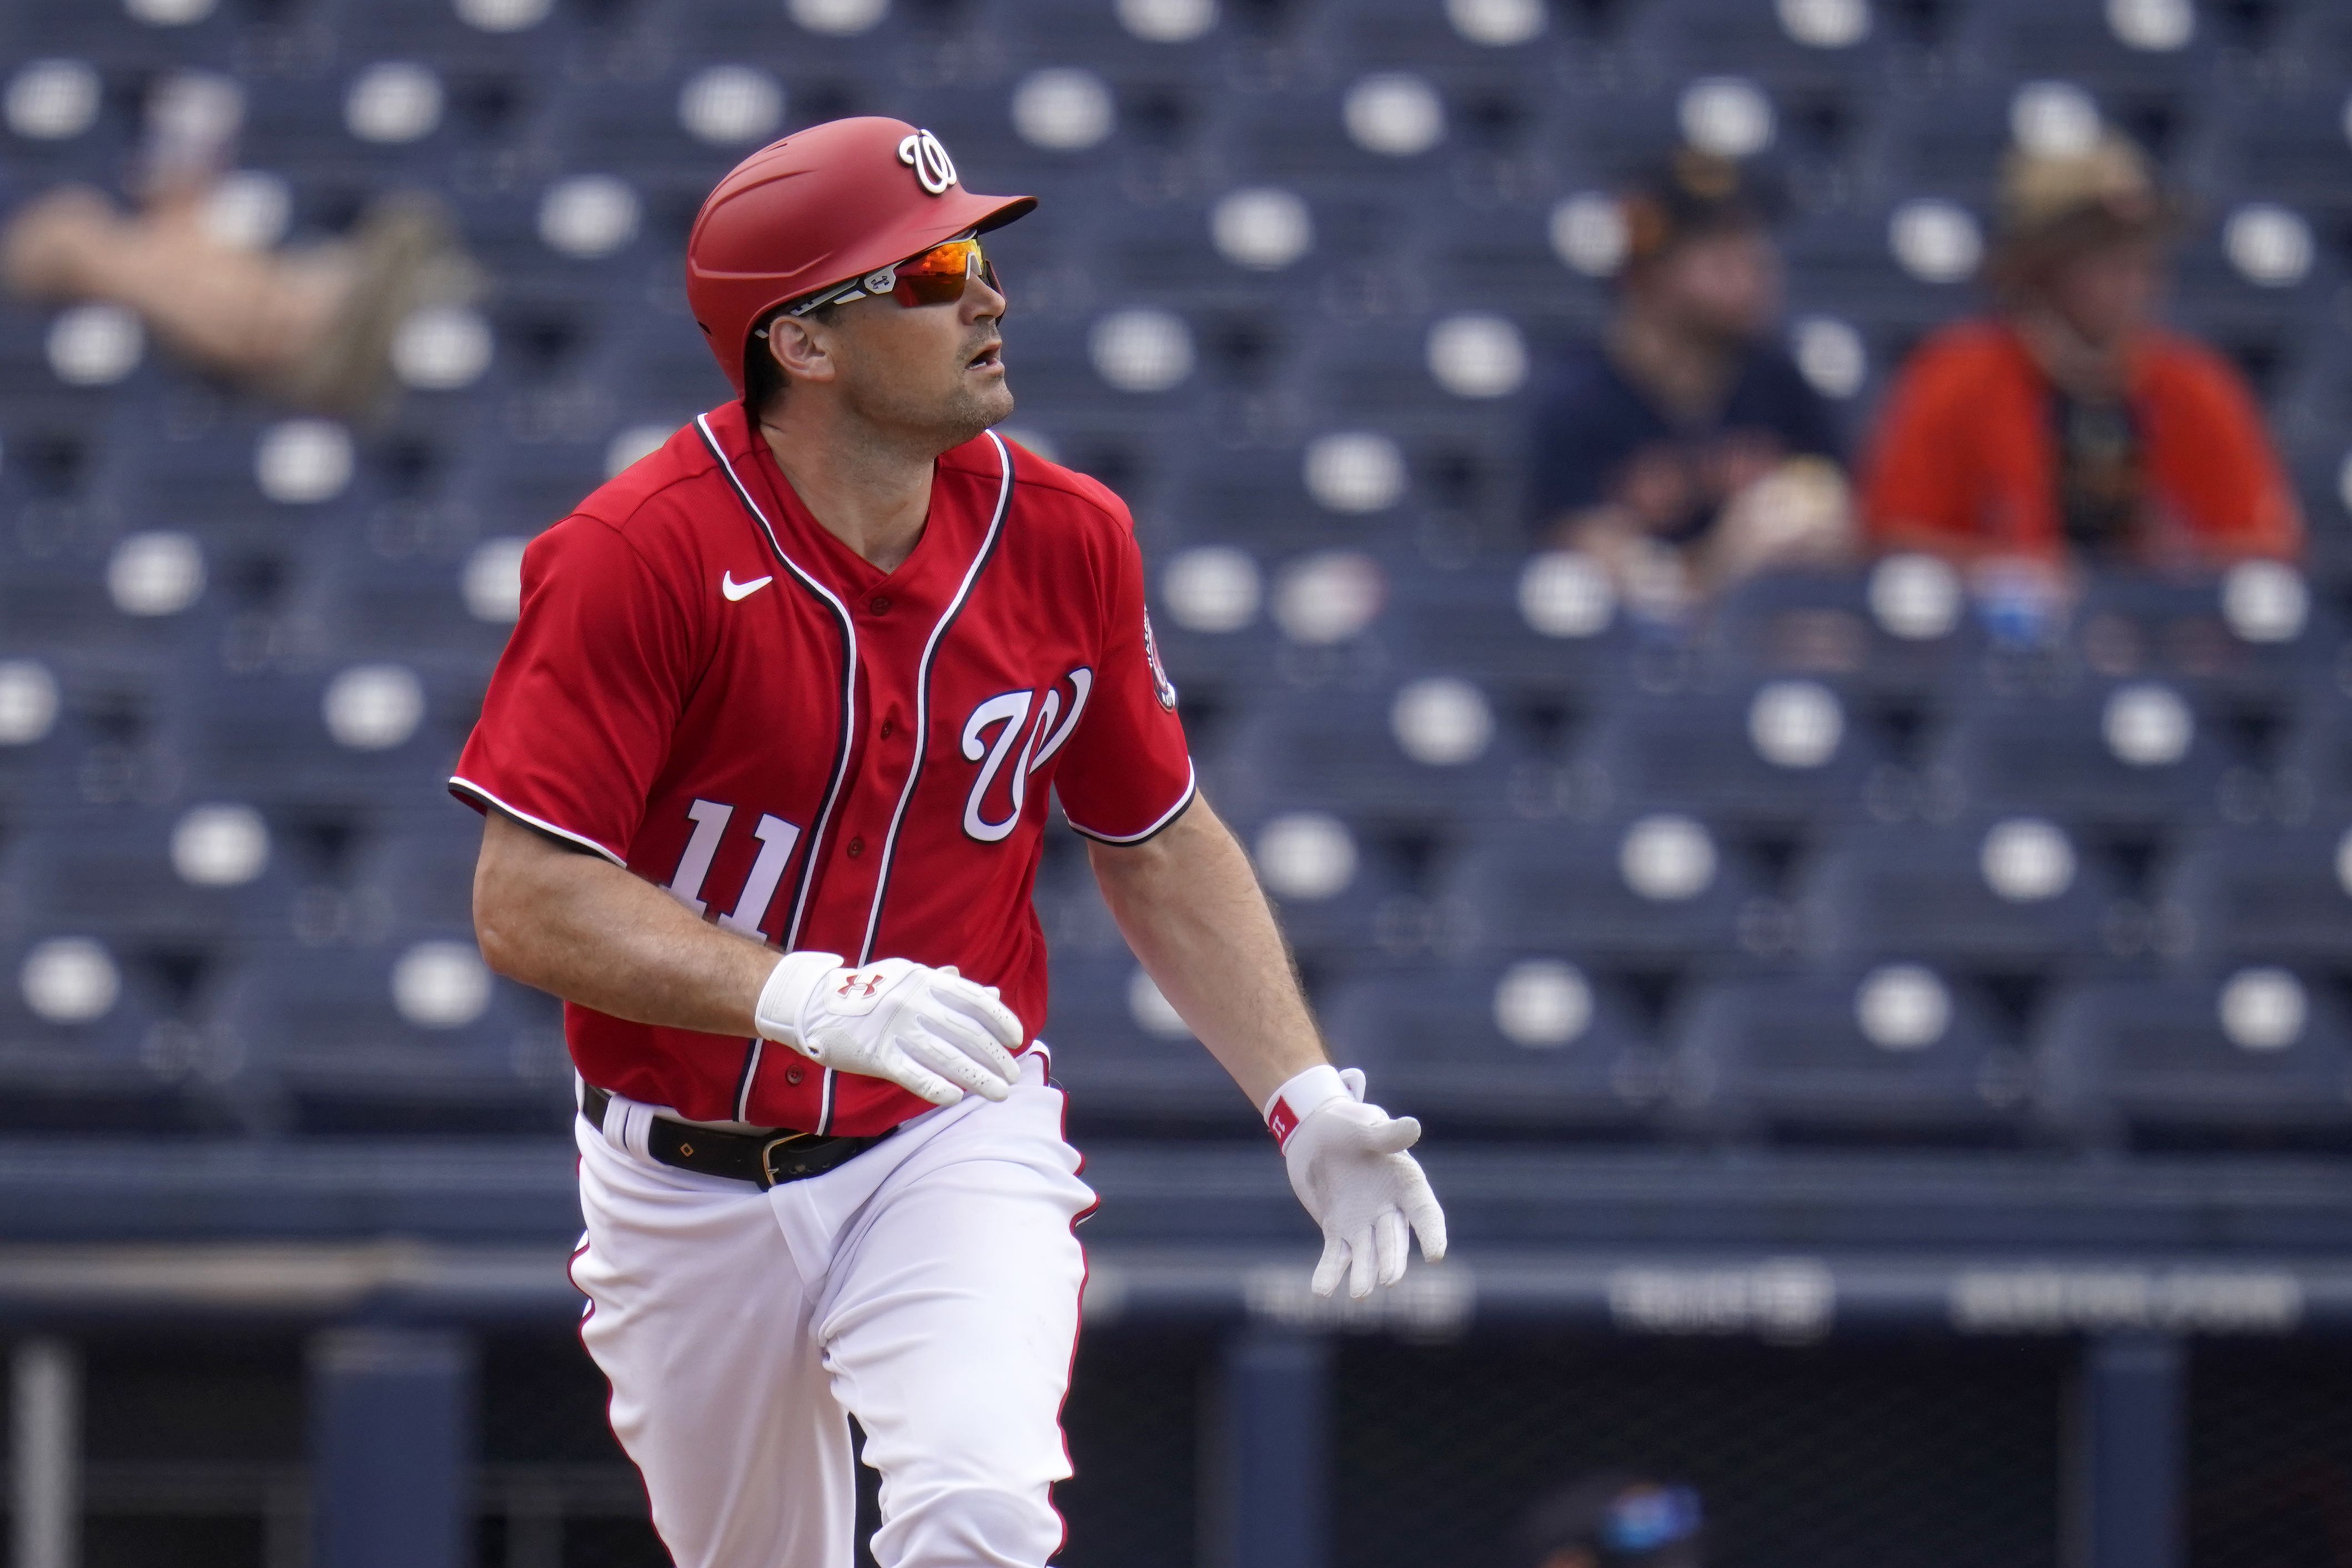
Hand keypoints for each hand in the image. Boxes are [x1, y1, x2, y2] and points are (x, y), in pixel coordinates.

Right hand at [755, 952, 1022, 1107]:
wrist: (816, 1002)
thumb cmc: (871, 991)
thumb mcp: (912, 978)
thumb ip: (952, 988)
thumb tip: (994, 995)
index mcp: (926, 981)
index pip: (974, 1001)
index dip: (1000, 1021)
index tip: (1017, 1039)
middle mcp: (916, 1002)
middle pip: (966, 1033)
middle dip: (994, 1057)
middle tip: (1012, 1076)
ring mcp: (896, 1029)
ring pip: (946, 1057)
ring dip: (977, 1078)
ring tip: (999, 1093)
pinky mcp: (876, 1055)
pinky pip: (912, 1074)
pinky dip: (936, 1087)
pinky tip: (955, 1098)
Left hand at [1280, 1067, 1447, 1298]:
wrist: (1316, 1133)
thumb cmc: (1348, 1124)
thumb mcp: (1366, 1125)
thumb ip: (1386, 1134)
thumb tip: (1412, 1128)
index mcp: (1405, 1183)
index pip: (1425, 1212)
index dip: (1432, 1233)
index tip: (1436, 1254)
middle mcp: (1389, 1209)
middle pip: (1394, 1239)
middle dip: (1392, 1259)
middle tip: (1389, 1279)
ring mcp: (1363, 1223)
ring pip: (1367, 1254)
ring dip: (1364, 1274)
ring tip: (1359, 1294)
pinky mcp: (1337, 1229)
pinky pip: (1335, 1255)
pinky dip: (1329, 1273)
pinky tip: (1321, 1290)